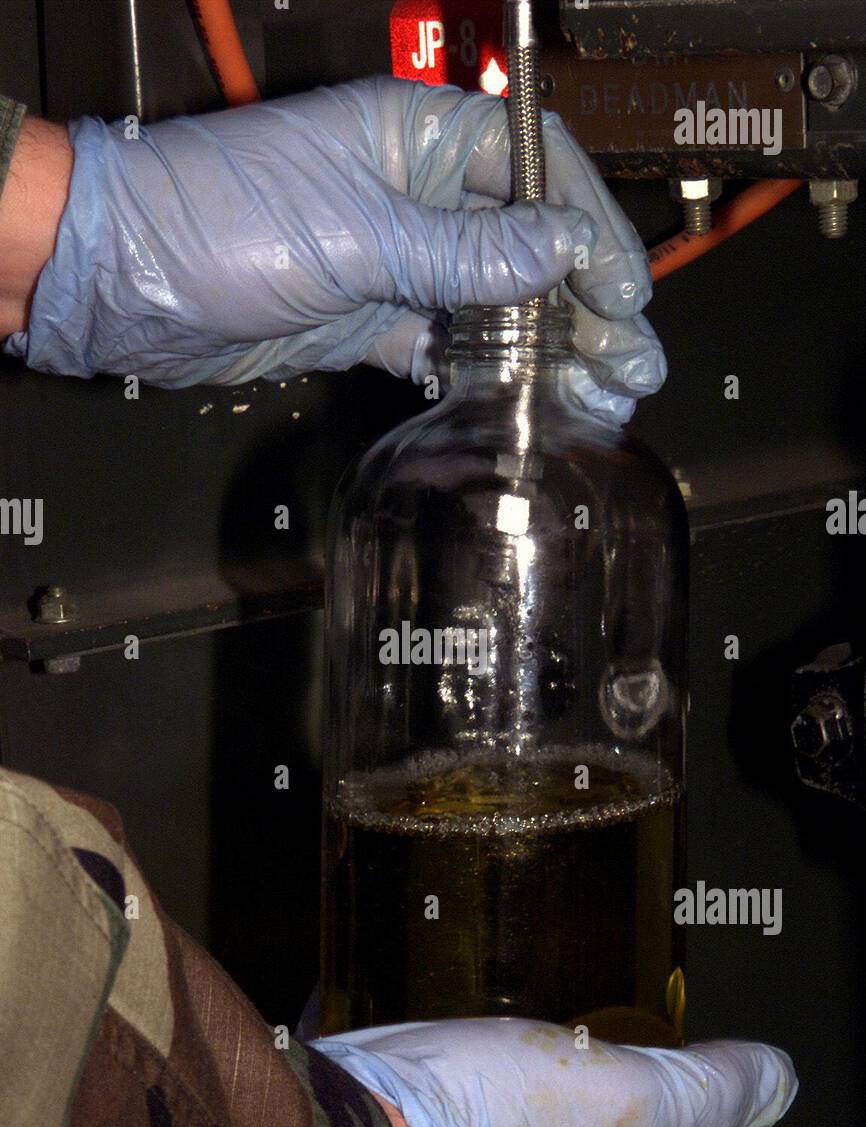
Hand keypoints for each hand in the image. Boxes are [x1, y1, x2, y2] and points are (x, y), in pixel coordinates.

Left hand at [5, 77, 663, 420]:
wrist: (127, 282)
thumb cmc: (223, 219)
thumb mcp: (358, 234)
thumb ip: (464, 251)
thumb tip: (562, 248)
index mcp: (417, 138)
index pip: (536, 172)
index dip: (590, 231)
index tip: (626, 294)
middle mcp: (415, 194)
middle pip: (526, 244)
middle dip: (585, 305)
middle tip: (633, 364)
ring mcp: (394, 259)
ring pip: (493, 303)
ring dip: (547, 349)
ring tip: (601, 395)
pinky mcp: (368, 316)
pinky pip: (444, 345)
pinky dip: (483, 373)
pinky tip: (529, 402)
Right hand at [311, 1018, 796, 1126]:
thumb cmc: (485, 1125)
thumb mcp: (622, 1096)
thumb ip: (699, 1093)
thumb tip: (776, 1082)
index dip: (639, 1090)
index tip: (631, 1045)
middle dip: (561, 1085)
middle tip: (556, 1025)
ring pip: (488, 1122)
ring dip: (490, 1080)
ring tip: (488, 1024)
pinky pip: (422, 1104)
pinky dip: (428, 1074)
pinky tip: (421, 1035)